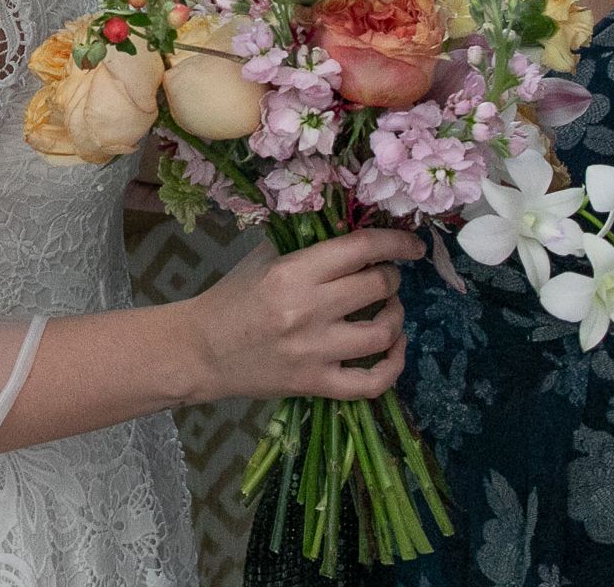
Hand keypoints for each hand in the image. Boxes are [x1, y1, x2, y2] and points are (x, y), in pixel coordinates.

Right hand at [182, 228, 423, 402]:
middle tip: (384, 277)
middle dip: (390, 277)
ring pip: (382, 332)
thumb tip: (354, 228)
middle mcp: (307, 311)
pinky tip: (393, 347)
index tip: (412, 244)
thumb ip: (306, 244)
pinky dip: (393, 365)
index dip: (396, 242)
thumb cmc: (234, 297)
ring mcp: (314, 352)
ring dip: (396, 316)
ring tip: (388, 309)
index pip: (360, 248)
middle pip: (378, 287)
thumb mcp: (263, 258)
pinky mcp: (315, 384)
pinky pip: (372, 382)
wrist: (201, 351)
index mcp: (292, 272)